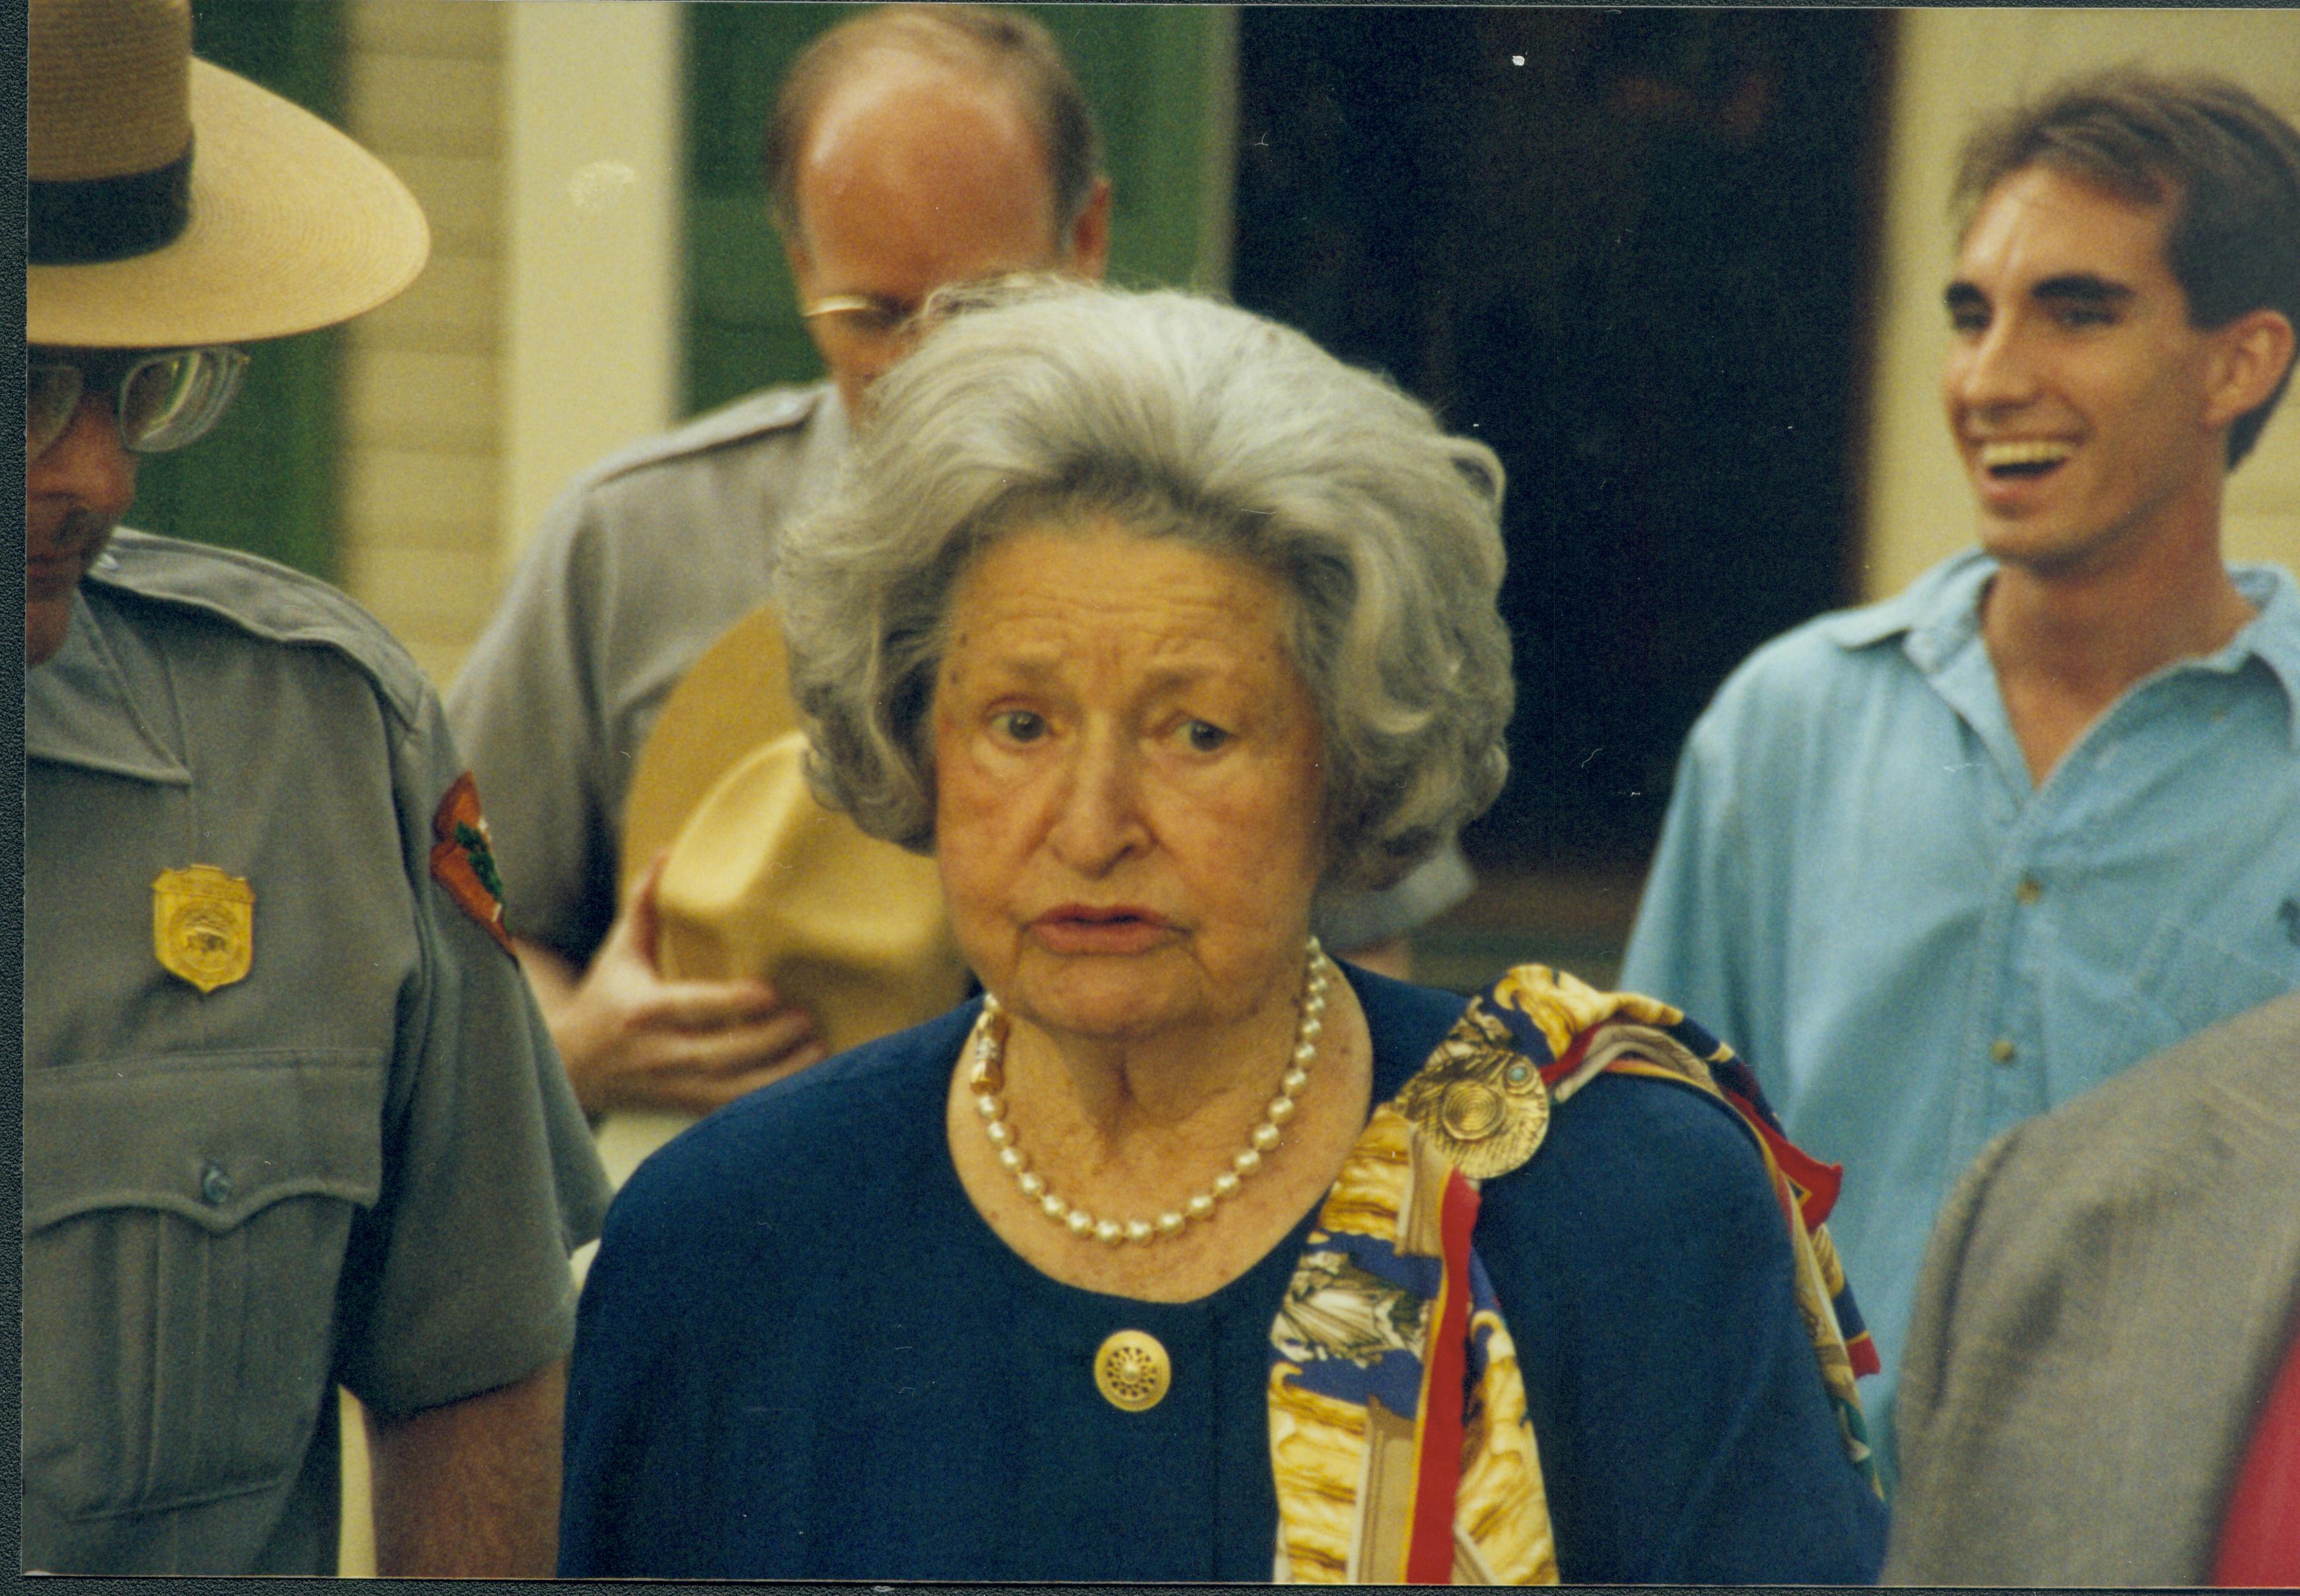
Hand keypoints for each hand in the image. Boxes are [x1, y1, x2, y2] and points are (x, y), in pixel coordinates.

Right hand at [523, 854, 827, 1116]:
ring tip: (818, 1051)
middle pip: (719, 1054)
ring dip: (778, 1076)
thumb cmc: (606, 999)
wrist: (572, 1068)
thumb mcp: (619, 952)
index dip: (728, 1003)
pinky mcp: (685, 1109)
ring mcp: (673, 1087)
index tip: (768, 991)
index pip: (689, 1008)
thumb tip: (669, 853)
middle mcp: (659, 1053)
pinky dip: (767, 1104)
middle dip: (768, 1040)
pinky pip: (731, 1112)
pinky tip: (804, 1086)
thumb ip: (646, 905)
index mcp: (642, 1010)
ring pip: (730, 1093)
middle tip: (809, 1018)